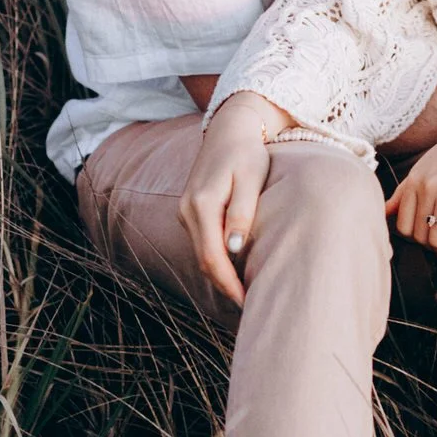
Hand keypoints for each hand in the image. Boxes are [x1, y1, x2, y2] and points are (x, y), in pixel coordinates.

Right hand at [178, 91, 285, 305]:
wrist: (230, 129)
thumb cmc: (247, 153)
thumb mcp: (251, 179)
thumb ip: (242, 213)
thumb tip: (234, 250)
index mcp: (202, 204)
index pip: (212, 257)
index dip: (229, 284)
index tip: (248, 302)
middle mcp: (187, 210)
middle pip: (204, 261)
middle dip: (225, 287)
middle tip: (251, 306)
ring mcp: (185, 212)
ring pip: (202, 254)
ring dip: (221, 276)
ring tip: (247, 294)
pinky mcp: (190, 212)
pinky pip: (203, 243)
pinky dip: (217, 260)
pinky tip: (237, 271)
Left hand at [386, 122, 436, 263]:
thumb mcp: (428, 165)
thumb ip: (405, 190)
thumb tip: (384, 212)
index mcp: (414, 179)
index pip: (403, 225)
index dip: (417, 242)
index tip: (431, 247)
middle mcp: (425, 185)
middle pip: (419, 234)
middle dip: (432, 250)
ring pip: (435, 236)